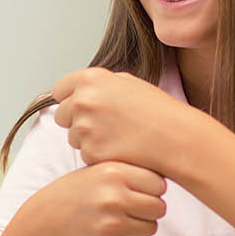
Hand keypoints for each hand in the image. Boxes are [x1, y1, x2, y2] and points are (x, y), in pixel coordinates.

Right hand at [27, 160, 167, 235]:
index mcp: (114, 172)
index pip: (160, 184)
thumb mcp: (101, 168)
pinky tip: (111, 232)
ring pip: (151, 228)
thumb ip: (133, 170)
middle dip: (149, 208)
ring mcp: (111, 224)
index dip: (151, 188)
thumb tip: (175, 172)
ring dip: (140, 225)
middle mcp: (113, 197)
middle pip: (160, 207)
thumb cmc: (80, 191)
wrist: (48, 220)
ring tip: (118, 218)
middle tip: (130, 206)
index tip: (138, 190)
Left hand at [52, 67, 189, 172]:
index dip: (69, 99)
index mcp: (90, 79)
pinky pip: (85, 155)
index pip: (60, 90)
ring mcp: (84, 128)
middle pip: (61, 115)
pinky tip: (119, 149)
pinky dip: (98, 155)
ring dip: (88, 140)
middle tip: (103, 125)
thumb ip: (97, 85)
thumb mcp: (127, 83)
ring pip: (73, 137)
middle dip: (76, 121)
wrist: (174, 138)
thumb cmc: (156, 111)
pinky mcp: (90, 152)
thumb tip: (77, 92)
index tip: (78, 106)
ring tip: (117, 137)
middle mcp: (83, 101)